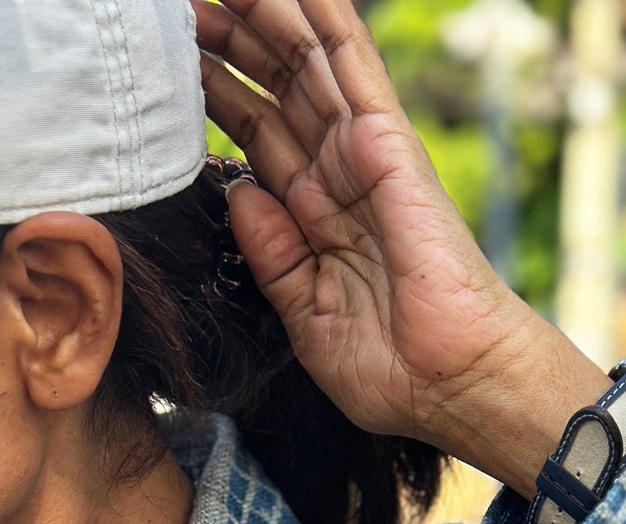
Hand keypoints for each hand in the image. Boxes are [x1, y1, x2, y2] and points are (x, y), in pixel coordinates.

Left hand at [193, 0, 607, 495]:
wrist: (455, 385)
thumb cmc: (396, 372)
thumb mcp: (305, 318)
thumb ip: (269, 257)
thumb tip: (236, 189)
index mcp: (317, 218)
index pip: (259, 134)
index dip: (216, 92)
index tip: (170, 62)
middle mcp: (339, 176)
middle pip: (277, 84)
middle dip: (230, 38)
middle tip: (177, 5)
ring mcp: (364, 154)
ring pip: (306, 59)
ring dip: (262, 13)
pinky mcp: (387, 143)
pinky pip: (351, 62)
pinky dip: (322, 16)